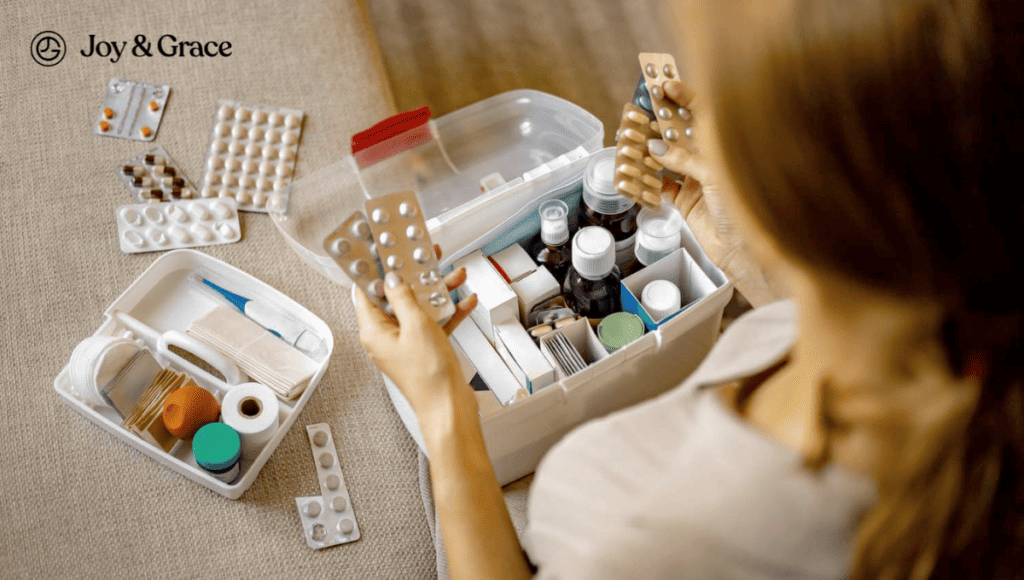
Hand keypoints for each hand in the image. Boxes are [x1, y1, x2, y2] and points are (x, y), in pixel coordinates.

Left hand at [353, 245, 478, 416]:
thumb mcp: (416, 325)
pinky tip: (464, 301)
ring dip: (436, 292)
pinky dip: (448, 312)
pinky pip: (434, 324)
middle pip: (395, 297)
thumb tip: (392, 279)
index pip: (366, 292)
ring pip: (418, 309)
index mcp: (373, 332)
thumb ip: (403, 298)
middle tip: (424, 257)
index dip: (374, 270)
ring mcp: (406, 344)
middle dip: (414, 277)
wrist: (450, 407)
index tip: (383, 252)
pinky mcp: (424, 350)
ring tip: (453, 276)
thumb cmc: (428, 377)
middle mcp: (386, 337)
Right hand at [646, 80, 779, 305]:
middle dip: (661, 123)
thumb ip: (684, 159)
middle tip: (641, 113)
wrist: (746, 250)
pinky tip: (637, 172)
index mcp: (724, 146)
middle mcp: (710, 160)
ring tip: (633, 140)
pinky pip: (661, 186)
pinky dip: (648, 180)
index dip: (685, 97)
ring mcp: (696, 180)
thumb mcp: (715, 176)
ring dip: (650, 151)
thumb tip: (656, 148)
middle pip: (681, 134)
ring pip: (668, 159)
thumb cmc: (746, 208)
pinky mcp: (685, 201)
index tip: (666, 87)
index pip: (703, 113)